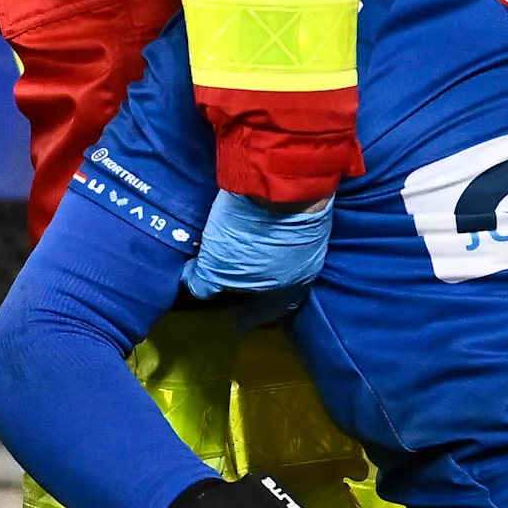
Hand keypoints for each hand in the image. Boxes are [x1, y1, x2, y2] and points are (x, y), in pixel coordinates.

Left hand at [187, 191, 332, 318]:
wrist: (281, 181)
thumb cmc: (251, 236)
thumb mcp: (218, 268)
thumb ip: (205, 283)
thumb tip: (198, 286)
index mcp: (291, 286)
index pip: (270, 310)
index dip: (251, 317)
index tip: (237, 325)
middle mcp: (305, 263)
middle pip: (277, 280)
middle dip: (256, 283)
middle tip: (235, 282)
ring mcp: (309, 233)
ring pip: (279, 252)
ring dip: (258, 254)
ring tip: (236, 251)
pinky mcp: (304, 206)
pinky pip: (279, 228)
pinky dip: (263, 232)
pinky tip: (250, 227)